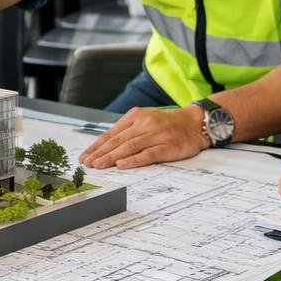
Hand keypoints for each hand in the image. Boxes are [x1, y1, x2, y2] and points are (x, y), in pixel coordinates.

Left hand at [78, 106, 207, 168]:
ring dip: (112, 157)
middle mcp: (144, 124)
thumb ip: (127, 130)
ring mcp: (156, 135)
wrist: (195, 123)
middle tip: (87, 163)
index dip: (96, 145)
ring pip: (130, 147)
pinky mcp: (168, 146)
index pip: (111, 133)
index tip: (85, 155)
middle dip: (100, 152)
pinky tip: (122, 165)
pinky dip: (134, 160)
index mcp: (136, 116)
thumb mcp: (145, 119)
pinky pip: (148, 154)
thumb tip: (105, 146)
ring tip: (99, 165)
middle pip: (118, 140)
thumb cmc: (167, 123)